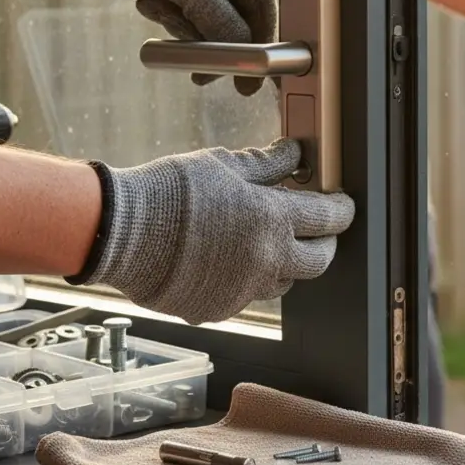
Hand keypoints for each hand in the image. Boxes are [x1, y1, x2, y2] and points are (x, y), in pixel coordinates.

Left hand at [65, 0, 276, 95]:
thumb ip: (218, 20)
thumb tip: (239, 58)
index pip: (264, 12)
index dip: (258, 49)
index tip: (248, 83)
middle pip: (236, 25)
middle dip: (210, 40)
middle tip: (196, 69)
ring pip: (208, 27)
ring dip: (181, 27)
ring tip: (157, 4)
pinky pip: (186, 20)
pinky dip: (167, 17)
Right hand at [79, 139, 354, 324]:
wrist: (121, 233)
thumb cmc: (169, 192)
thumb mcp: (222, 165)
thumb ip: (265, 164)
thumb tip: (293, 155)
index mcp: (273, 220)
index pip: (328, 218)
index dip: (341, 210)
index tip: (342, 205)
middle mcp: (266, 261)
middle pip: (318, 261)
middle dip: (324, 244)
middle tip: (318, 230)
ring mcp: (243, 290)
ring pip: (283, 282)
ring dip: (284, 264)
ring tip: (265, 242)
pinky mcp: (218, 309)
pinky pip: (245, 296)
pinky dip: (245, 279)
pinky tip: (225, 260)